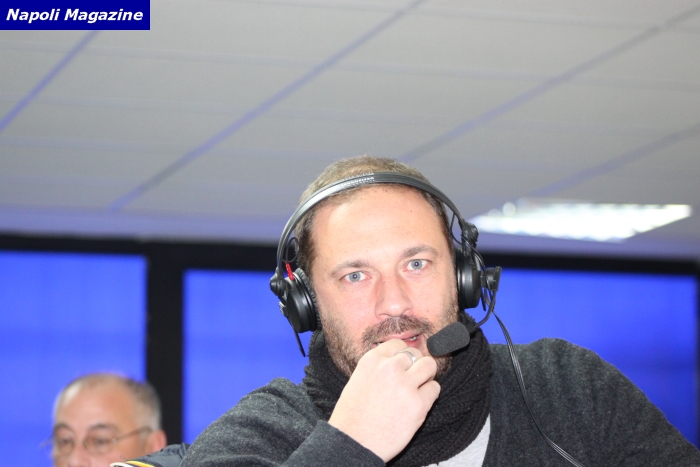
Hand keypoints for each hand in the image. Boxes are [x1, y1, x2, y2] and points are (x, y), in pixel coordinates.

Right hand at [328, 339, 439, 461]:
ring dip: (426, 376)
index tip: (403, 366)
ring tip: (418, 388)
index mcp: (372, 360)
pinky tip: (417, 404)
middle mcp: (390, 368)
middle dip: (415, 366)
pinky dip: (429, 396)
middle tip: (411, 380)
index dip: (403, 356)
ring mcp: (405, 385)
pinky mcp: (418, 404)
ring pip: (429, 366)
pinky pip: (435, 389)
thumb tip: (399, 361)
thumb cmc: (353, 416)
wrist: (354, 443)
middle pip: (415, 354)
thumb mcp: (359, 380)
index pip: (398, 344)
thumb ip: (378, 368)